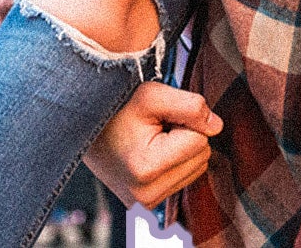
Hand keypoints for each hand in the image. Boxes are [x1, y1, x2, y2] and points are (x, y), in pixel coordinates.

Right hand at [84, 79, 221, 207]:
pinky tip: (152, 151)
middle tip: (155, 126)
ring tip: (152, 138)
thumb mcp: (152, 95)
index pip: (200, 141)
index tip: (161, 116)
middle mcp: (146, 194)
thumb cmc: (116, 107)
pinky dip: (175, 161)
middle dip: (186, 135)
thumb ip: (190, 106)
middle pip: (201, 156)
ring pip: (197, 168)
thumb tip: (217, 125)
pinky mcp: (148, 204)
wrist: (83, 128)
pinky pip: (185, 178)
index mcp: (146, 168)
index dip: (187, 121)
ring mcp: (146, 203)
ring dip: (182, 149)